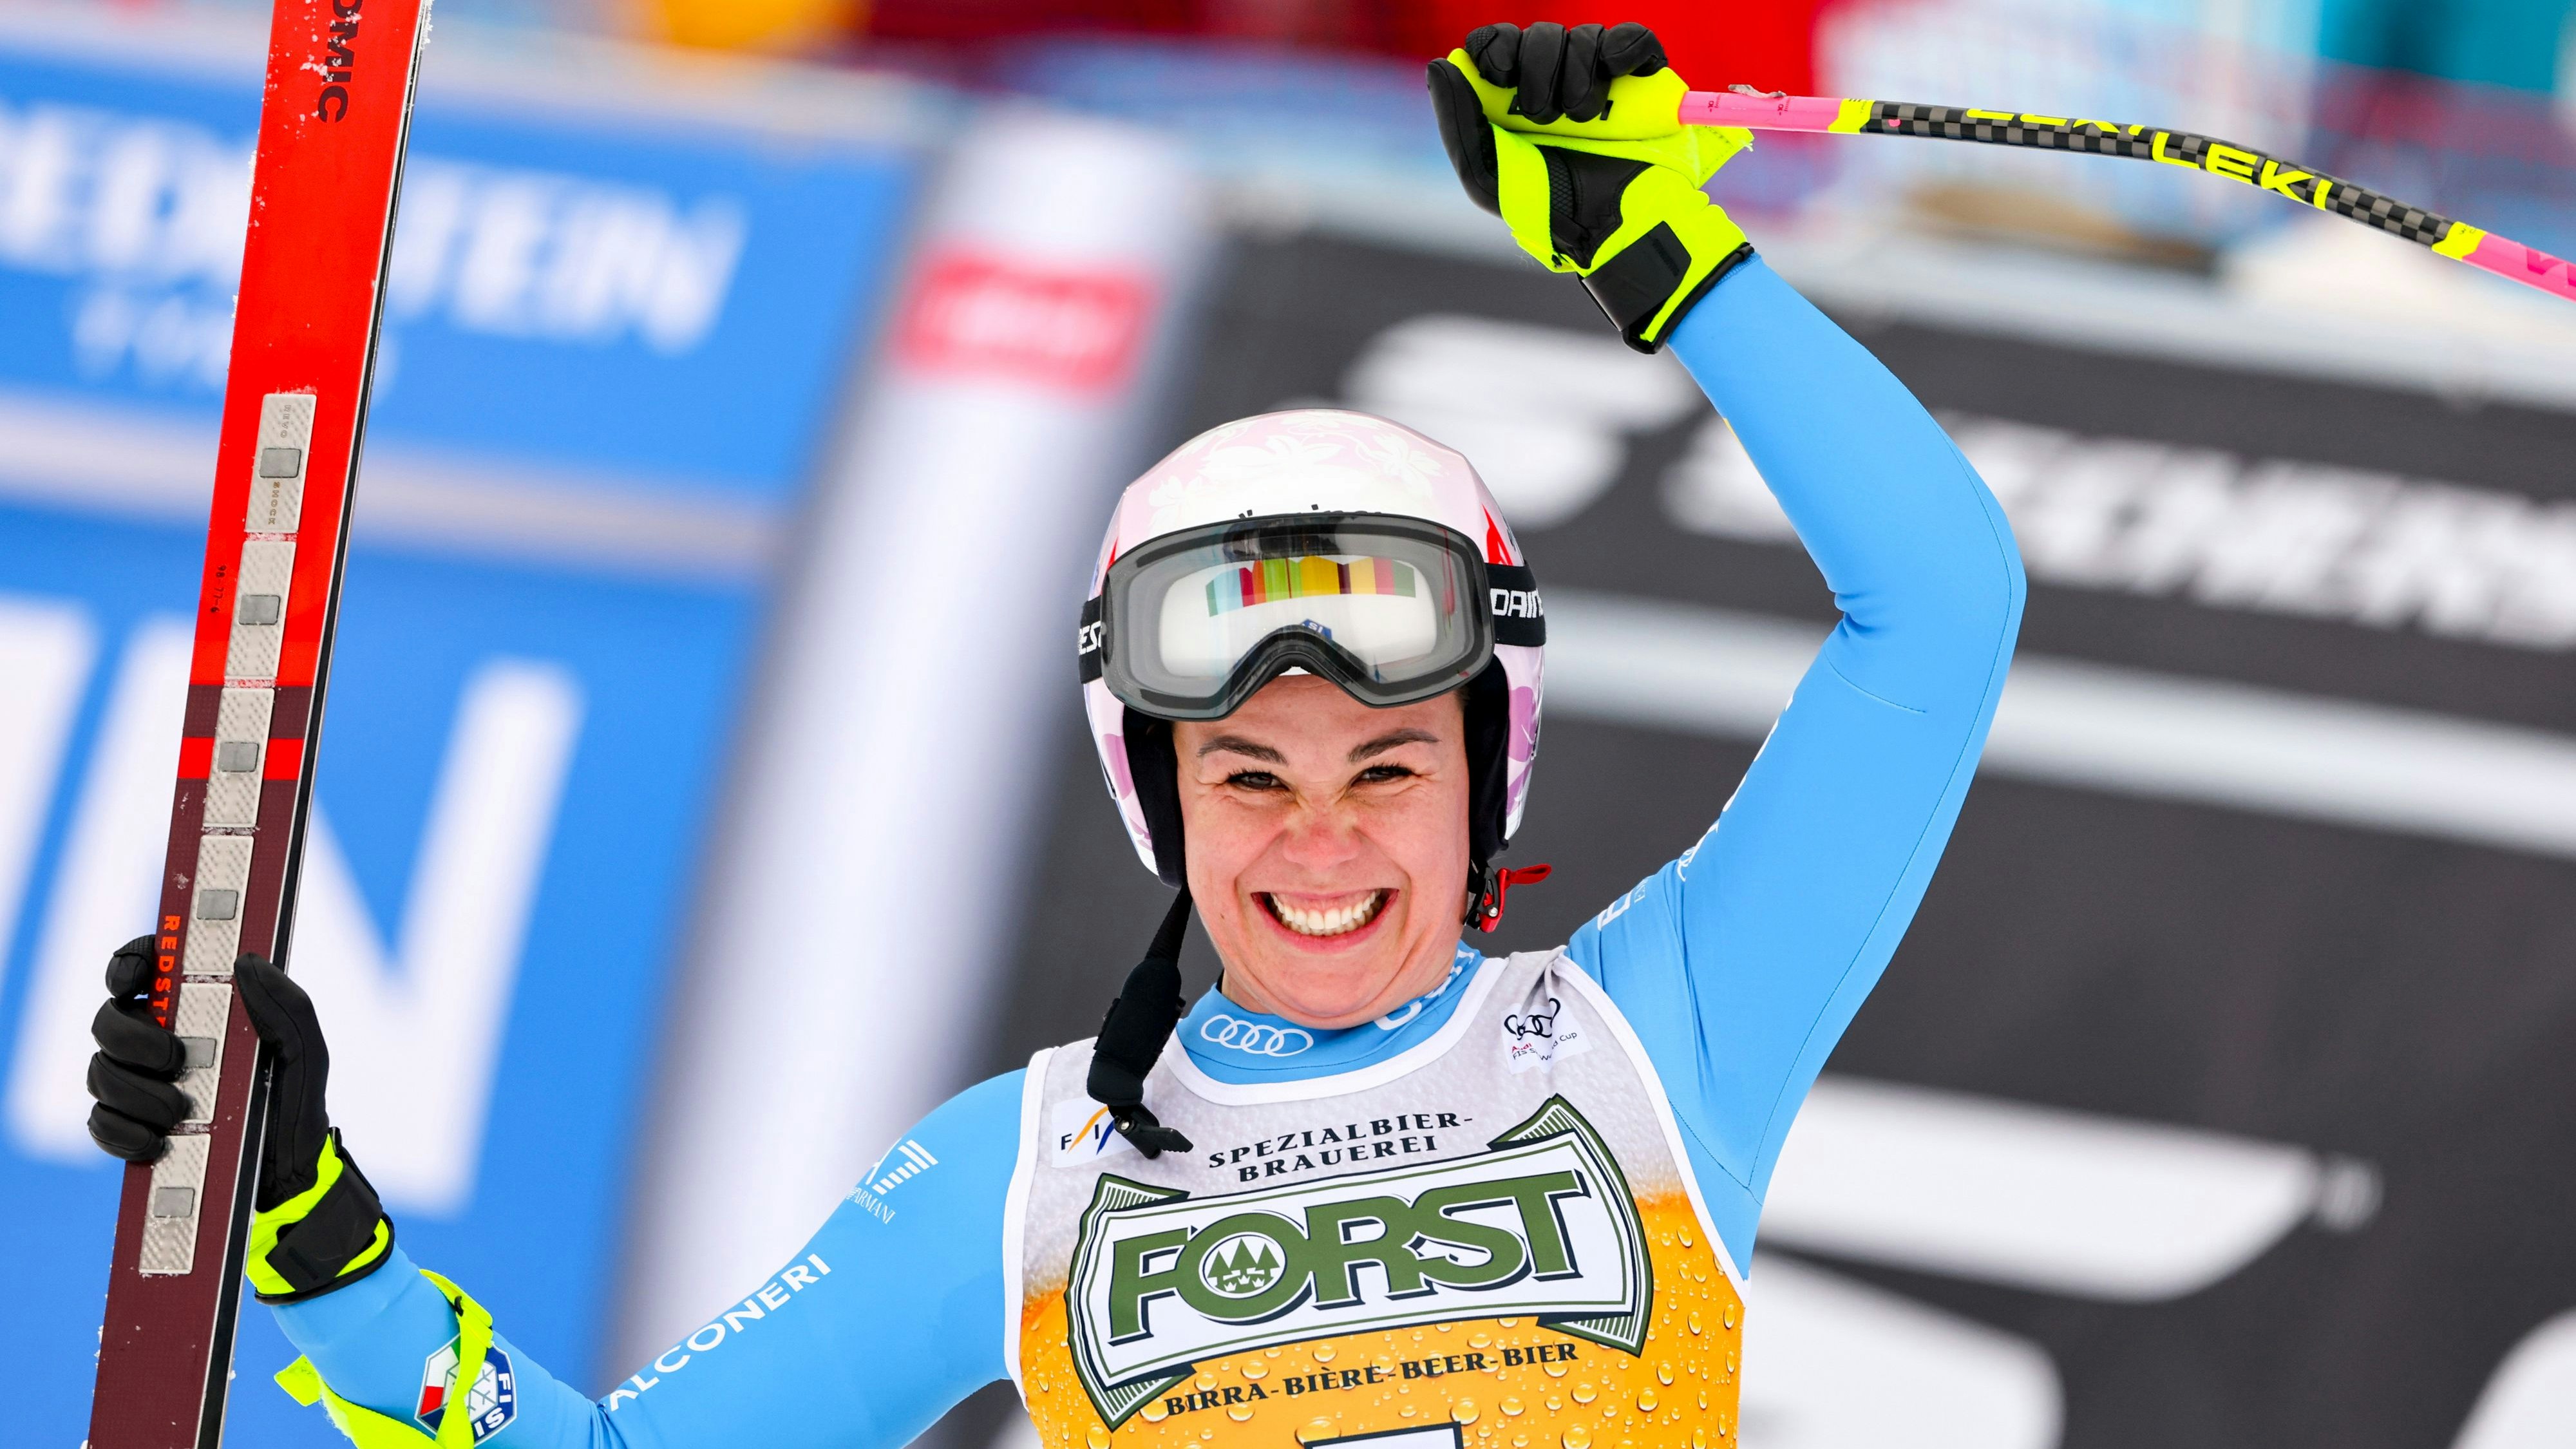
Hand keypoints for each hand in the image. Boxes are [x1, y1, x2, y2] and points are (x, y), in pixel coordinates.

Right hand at [85, 938, 391, 1300]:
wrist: (286, 1178)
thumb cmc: (295, 1104)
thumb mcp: (304, 1052)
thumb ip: (286, 1005)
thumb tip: (248, 962)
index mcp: (198, 1010)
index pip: (148, 968)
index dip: (130, 962)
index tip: (137, 976)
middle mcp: (160, 1040)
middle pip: (109, 1018)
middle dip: (132, 1036)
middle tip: (173, 1058)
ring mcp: (139, 1084)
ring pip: (100, 1070)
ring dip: (134, 1090)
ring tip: (180, 1111)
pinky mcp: (129, 1127)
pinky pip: (99, 1121)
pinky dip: (122, 1131)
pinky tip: (157, 1141)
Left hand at [1427, 22, 1754, 350]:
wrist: (1610, 229)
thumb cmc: (1545, 210)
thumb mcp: (1487, 176)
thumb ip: (1459, 121)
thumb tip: (1440, 64)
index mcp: (1511, 99)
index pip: (1497, 43)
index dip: (1496, 46)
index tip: (1500, 74)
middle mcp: (1554, 82)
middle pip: (1540, 35)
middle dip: (1538, 70)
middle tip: (1544, 117)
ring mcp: (1598, 79)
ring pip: (1584, 36)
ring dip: (1578, 75)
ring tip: (1582, 120)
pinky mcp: (1641, 80)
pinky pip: (1633, 39)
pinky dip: (1623, 50)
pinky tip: (1617, 77)